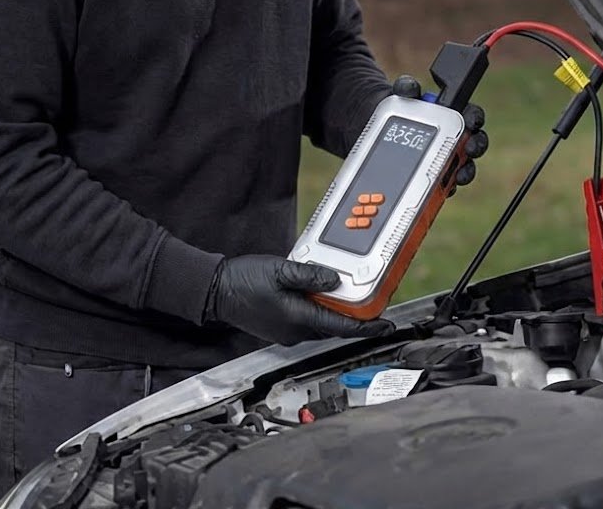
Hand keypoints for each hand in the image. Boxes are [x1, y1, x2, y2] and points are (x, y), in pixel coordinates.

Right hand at [204, 254, 395, 345]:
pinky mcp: (281, 326)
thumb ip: (310, 275)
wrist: (216, 291)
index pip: (342, 327)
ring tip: (352, 298)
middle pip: (335, 327)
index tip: (386, 325)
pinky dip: (321, 311)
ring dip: (338, 314)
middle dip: (356, 318)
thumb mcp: (280, 270)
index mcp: (298, 318)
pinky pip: (309, 321)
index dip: (367, 327)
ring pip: (322, 324)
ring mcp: (287, 331)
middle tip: (374, 306)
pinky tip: (323, 295)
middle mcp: (295, 331)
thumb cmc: (244, 281)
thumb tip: (336, 280)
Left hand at [392, 75, 487, 189]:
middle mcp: (454, 138)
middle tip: (469, 150)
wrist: (378, 124)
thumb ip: (407, 88)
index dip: (475, 118)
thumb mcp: (400, 95)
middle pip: (474, 144)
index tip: (472, 122)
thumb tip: (411, 89)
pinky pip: (444, 186)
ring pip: (463, 167)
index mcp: (452, 115)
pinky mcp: (434, 177)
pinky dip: (444, 189)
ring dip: (465, 172)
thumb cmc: (399, 108)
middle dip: (476, 147)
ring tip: (458, 177)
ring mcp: (446, 158)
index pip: (471, 116)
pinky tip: (439, 191)